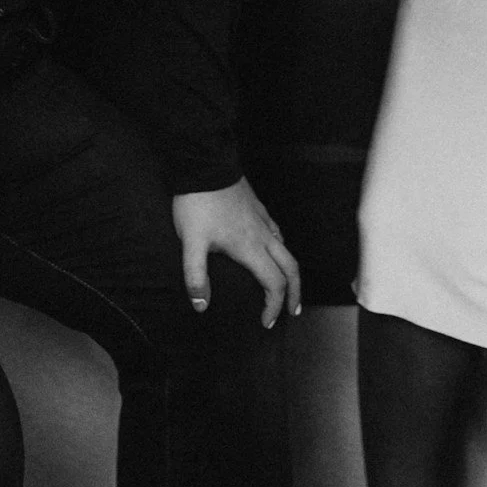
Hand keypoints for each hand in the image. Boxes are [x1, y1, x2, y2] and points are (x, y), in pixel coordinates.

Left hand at [172, 177, 301, 329]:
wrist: (204, 164)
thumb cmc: (198, 203)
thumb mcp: (191, 242)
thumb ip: (195, 276)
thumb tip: (201, 306)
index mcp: (250, 247)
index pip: (274, 283)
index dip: (274, 306)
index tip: (266, 322)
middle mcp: (263, 234)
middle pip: (291, 268)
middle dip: (295, 292)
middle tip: (292, 311)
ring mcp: (263, 219)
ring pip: (287, 249)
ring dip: (290, 272)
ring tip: (286, 287)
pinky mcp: (258, 208)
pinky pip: (279, 233)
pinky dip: (282, 251)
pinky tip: (272, 251)